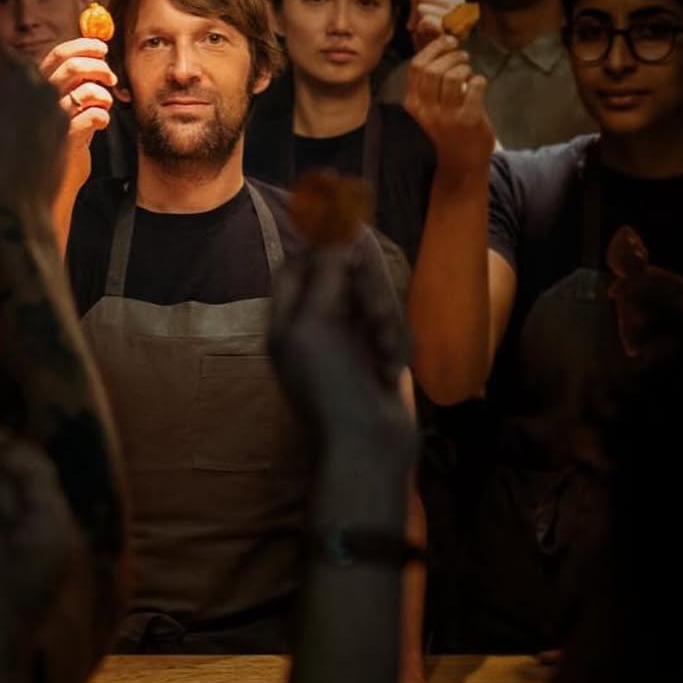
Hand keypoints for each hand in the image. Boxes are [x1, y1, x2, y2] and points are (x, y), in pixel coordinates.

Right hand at [0, 37, 67, 219]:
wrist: (14, 209)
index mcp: (11, 71)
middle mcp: (41, 83)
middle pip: (15, 65)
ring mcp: (57, 109)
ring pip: (32, 88)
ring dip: (12, 96)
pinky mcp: (66, 133)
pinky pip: (44, 112)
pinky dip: (28, 116)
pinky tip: (10, 137)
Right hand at [39, 37, 116, 194]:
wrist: (47, 182)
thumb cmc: (56, 142)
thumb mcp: (62, 106)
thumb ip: (73, 82)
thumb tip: (96, 53)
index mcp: (36, 86)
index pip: (58, 54)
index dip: (84, 46)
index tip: (102, 48)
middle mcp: (40, 99)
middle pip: (72, 67)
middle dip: (99, 66)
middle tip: (110, 77)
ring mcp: (51, 120)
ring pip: (85, 91)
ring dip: (103, 94)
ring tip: (105, 104)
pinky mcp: (66, 140)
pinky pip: (92, 116)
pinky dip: (102, 116)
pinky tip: (100, 123)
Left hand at [269, 238, 413, 462]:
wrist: (367, 446)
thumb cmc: (331, 386)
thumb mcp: (315, 323)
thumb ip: (325, 274)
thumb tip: (340, 236)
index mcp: (286, 317)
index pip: (297, 264)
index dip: (321, 248)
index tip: (351, 242)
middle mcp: (315, 322)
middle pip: (344, 274)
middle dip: (367, 293)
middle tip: (372, 321)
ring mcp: (349, 336)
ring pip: (374, 297)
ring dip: (385, 323)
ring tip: (384, 357)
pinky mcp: (379, 350)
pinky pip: (393, 324)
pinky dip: (396, 344)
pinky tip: (391, 370)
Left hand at [403, 0, 464, 50]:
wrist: (436, 61)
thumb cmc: (429, 36)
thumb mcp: (421, 12)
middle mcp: (460, 4)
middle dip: (414, 8)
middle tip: (414, 22)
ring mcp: (457, 16)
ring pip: (424, 7)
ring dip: (417, 19)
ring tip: (420, 30)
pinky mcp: (452, 29)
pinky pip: (427, 19)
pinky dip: (420, 26)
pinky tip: (422, 33)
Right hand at [404, 35, 493, 176]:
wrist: (461, 161)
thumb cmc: (447, 127)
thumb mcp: (430, 105)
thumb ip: (431, 78)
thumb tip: (437, 38)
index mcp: (413, 104)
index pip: (417, 67)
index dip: (434, 48)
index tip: (449, 42)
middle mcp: (426, 110)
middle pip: (434, 69)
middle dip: (452, 55)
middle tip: (463, 57)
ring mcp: (447, 116)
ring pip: (453, 76)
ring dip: (465, 67)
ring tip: (469, 71)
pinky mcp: (468, 120)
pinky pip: (475, 86)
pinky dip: (479, 80)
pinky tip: (478, 85)